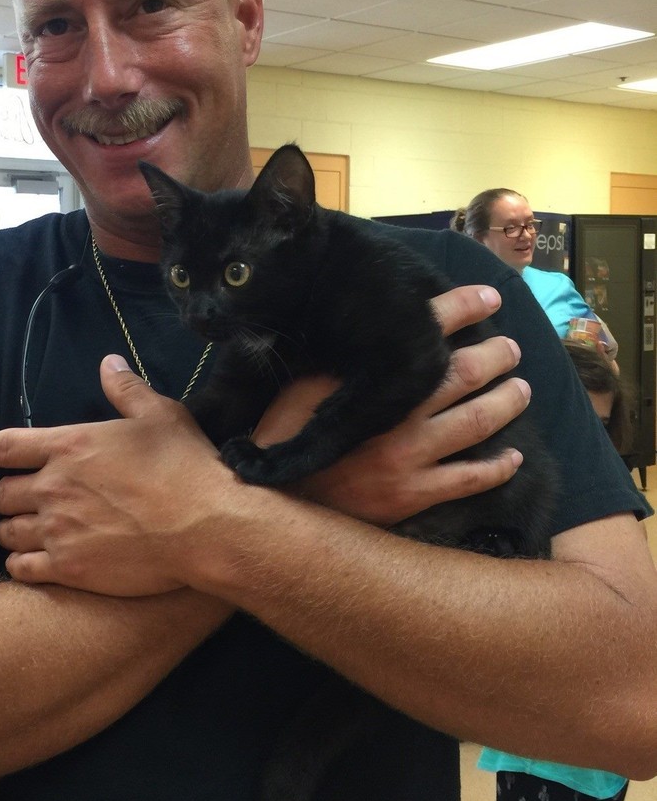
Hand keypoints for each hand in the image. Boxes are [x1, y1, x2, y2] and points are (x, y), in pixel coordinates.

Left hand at [0, 355, 237, 594]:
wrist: (206, 529)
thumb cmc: (185, 467)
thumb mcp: (160, 416)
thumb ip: (126, 390)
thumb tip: (108, 363)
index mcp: (69, 446)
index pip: (2, 447)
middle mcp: (53, 488)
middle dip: (4, 494)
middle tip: (18, 498)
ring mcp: (58, 531)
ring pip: (6, 532)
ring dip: (11, 529)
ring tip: (26, 530)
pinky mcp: (69, 568)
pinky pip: (21, 568)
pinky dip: (21, 563)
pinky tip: (34, 561)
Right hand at [254, 286, 529, 525]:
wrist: (278, 502)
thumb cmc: (286, 435)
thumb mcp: (304, 385)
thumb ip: (342, 360)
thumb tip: (371, 328)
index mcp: (375, 381)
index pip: (429, 333)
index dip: (463, 310)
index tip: (489, 298)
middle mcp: (402, 415)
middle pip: (467, 375)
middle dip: (497, 356)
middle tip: (511, 349)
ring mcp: (413, 458)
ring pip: (478, 422)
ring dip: (507, 402)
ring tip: (521, 389)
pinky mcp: (415, 494)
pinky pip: (470, 479)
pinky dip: (498, 467)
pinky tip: (513, 458)